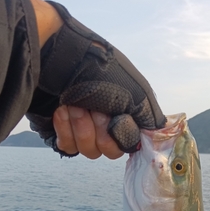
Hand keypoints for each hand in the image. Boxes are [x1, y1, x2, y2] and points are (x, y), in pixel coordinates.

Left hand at [26, 0, 165, 157]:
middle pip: (111, 151)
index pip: (131, 143)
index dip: (123, 134)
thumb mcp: (134, 91)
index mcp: (126, 112)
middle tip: (93, 107)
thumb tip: (157, 133)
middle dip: (100, 130)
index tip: (116, 117)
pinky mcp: (61, 132)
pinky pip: (69, 147)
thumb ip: (149, 117)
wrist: (52, 59)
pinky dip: (64, 128)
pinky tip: (60, 110)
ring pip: (90, 151)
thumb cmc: (95, 71)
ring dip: (81, 126)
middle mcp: (107, 122)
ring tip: (72, 103)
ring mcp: (84, 128)